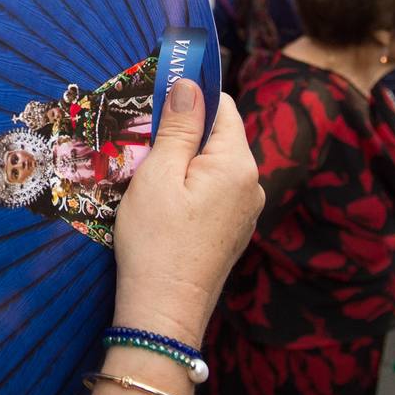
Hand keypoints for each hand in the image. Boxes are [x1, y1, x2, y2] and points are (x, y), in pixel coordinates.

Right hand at [112, 81, 262, 345]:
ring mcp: (246, 211)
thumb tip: (190, 83)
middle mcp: (251, 183)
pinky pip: (214, 192)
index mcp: (237, 163)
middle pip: (218, 136)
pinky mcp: (233, 232)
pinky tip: (164, 206)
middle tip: (142, 146)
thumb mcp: (158, 173)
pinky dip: (190, 188)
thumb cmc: (155, 240)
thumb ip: (178, 125)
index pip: (222, 106)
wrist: (164, 311)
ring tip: (148, 179)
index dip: (190, 97)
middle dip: (183, 133)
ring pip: (213, 165)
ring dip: (184, 162)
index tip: (156, 102)